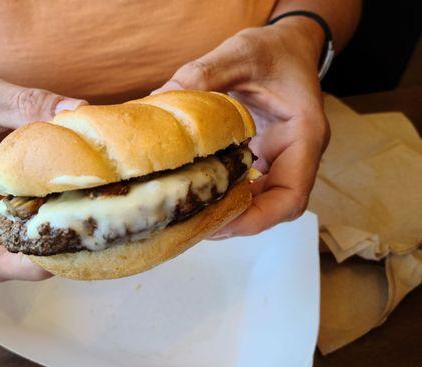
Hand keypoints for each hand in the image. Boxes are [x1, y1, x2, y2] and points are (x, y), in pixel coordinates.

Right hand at [0, 67, 85, 280]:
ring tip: (101, 214)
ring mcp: (2, 202)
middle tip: (95, 231)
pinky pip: (42, 206)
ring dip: (66, 229)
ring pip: (35, 233)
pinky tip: (92, 188)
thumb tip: (78, 111)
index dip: (25, 269)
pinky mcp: (17, 188)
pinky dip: (65, 202)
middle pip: (22, 255)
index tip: (61, 253)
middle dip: (58, 251)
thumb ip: (28, 104)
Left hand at [155, 19, 329, 235]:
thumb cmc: (273, 49)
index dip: (256, 219)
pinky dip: (228, 193)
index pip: (291, 197)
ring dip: (231, 212)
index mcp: (304, 135)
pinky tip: (200, 189)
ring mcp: (283, 159)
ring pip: (264, 202)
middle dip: (237, 221)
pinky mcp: (267, 157)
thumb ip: (203, 74)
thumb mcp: (240, 53)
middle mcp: (298, 155)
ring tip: (192, 213)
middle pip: (275, 208)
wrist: (288, 46)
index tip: (218, 224)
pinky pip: (253, 186)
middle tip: (194, 224)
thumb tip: (158, 99)